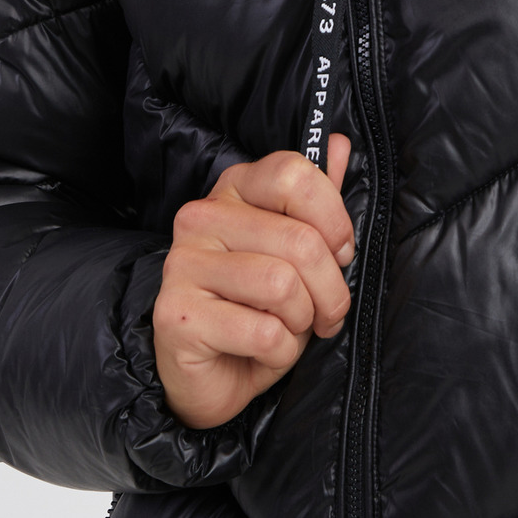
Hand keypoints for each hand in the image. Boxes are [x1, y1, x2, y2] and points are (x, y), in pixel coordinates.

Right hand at [153, 136, 354, 429]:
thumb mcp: (295, 250)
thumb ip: (315, 197)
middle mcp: (201, 218)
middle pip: (299, 240)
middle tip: (326, 313)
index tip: (340, 253)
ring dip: (302, 321)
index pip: (293, 174)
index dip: (333, 219)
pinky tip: (262, 352)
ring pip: (282, 286)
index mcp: (233, 189)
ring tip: (289, 329)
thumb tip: (337, 143)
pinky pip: (263, 333)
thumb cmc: (258, 308)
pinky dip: (280, 352)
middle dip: (331, 290)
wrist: (212, 374)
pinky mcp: (177, 316)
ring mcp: (183, 265)